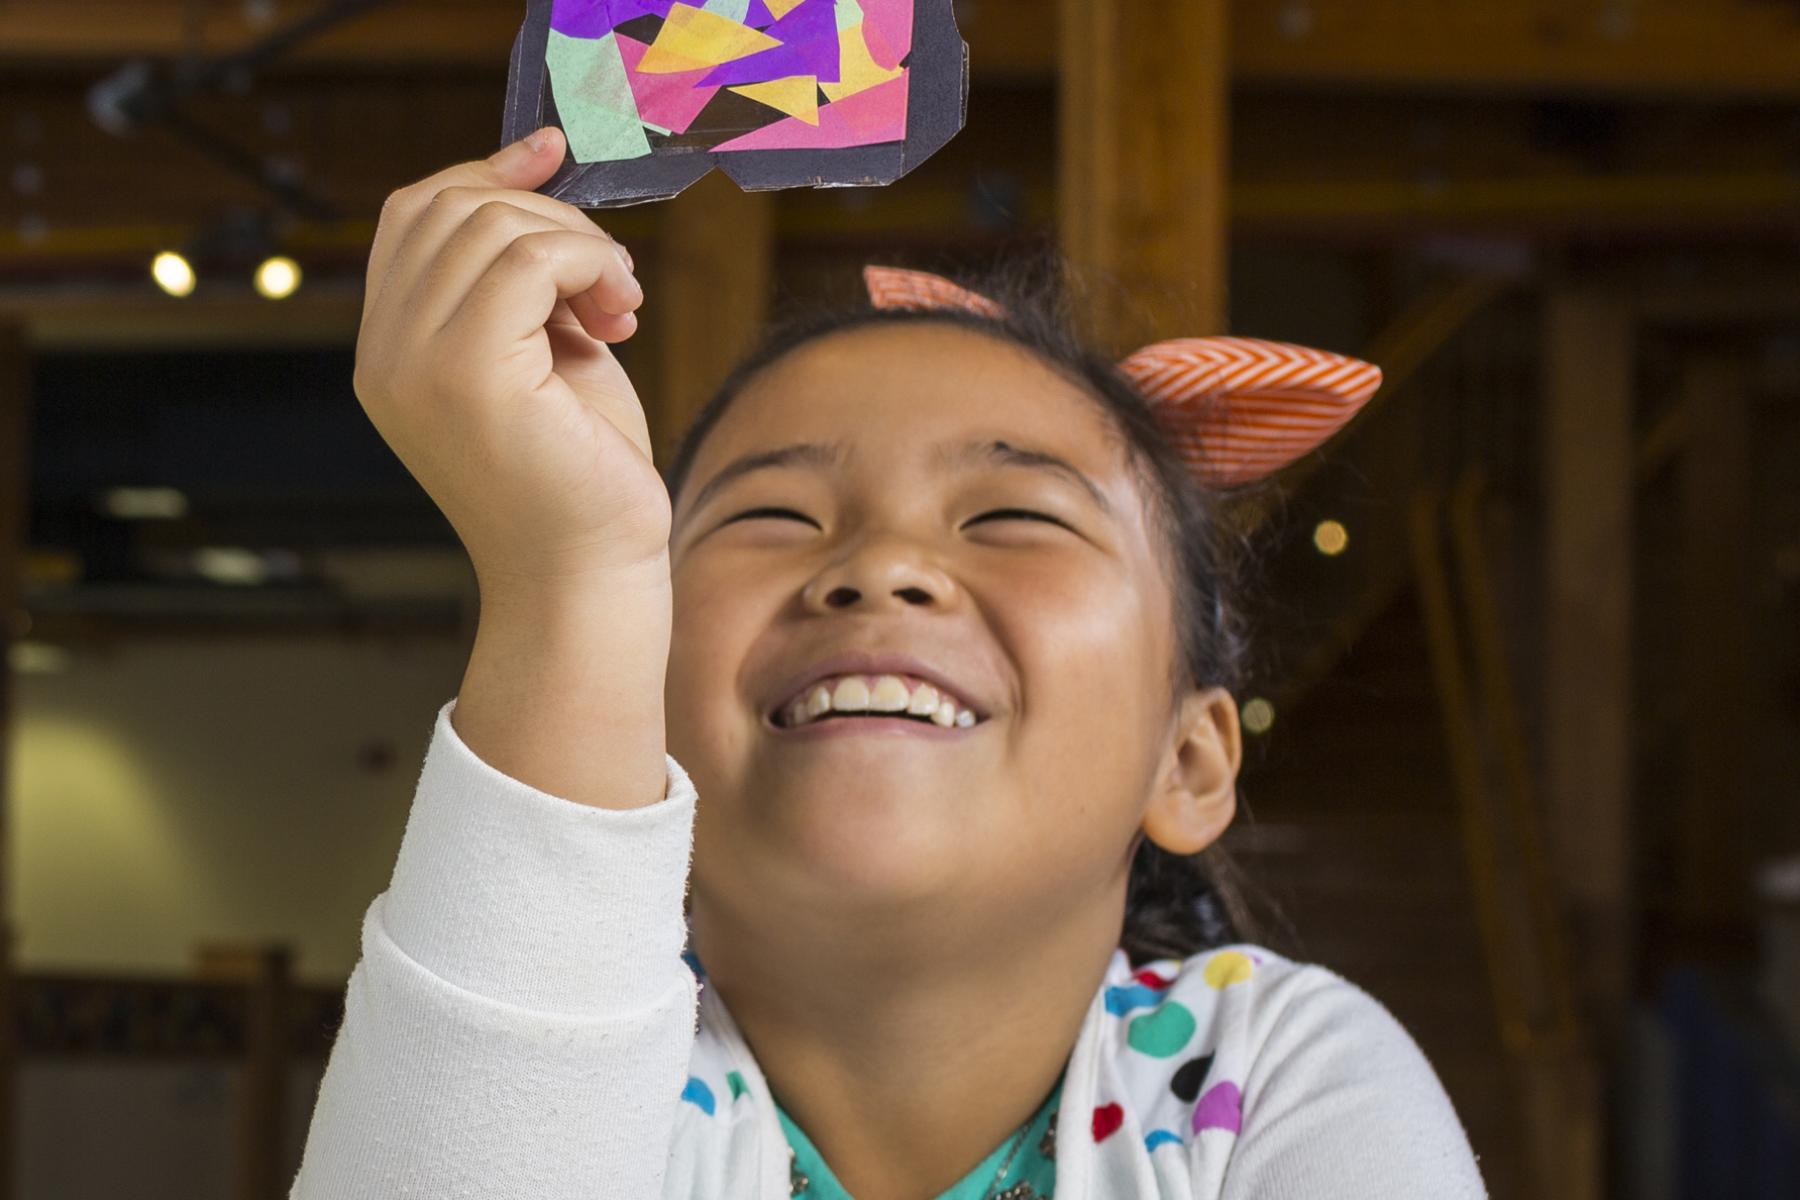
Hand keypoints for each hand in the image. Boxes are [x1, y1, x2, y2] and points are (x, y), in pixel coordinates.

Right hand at [353, 125, 670, 586]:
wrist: (591, 575)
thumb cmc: (582, 474)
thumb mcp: (550, 351)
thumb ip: (531, 279)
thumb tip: (544, 168)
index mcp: (393, 350)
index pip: (415, 215)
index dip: (488, 172)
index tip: (554, 153)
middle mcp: (386, 354)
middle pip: (452, 207)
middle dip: (550, 218)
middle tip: (611, 282)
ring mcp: (415, 364)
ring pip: (494, 226)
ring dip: (581, 247)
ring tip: (620, 306)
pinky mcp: (467, 374)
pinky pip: (528, 260)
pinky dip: (590, 265)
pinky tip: (620, 314)